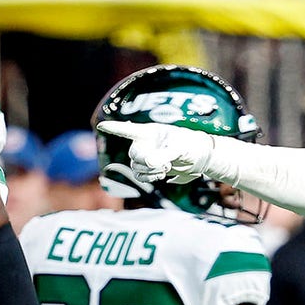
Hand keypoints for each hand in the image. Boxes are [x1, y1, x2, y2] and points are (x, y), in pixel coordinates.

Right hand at [96, 120, 214, 184]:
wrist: (201, 158)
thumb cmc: (193, 146)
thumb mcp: (181, 149)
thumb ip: (163, 155)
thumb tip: (148, 162)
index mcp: (151, 132)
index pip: (129, 130)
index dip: (115, 128)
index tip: (102, 126)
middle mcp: (145, 142)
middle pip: (134, 154)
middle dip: (147, 162)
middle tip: (165, 164)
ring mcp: (146, 155)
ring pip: (136, 167)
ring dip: (150, 172)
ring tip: (166, 168)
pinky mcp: (150, 168)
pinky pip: (141, 175)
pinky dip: (151, 177)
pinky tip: (162, 174)